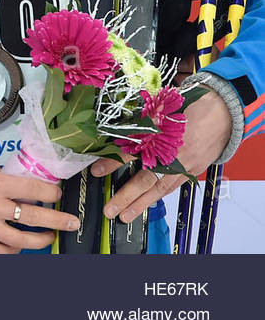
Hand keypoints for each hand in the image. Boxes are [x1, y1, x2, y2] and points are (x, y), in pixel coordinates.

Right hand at [0, 152, 80, 253]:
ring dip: (41, 241)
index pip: (35, 190)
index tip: (56, 193)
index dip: (51, 192)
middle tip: (71, 222)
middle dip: (59, 221)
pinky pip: (2, 252)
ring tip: (49, 237)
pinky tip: (20, 247)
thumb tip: (15, 174)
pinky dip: (15, 252)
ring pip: (22, 241)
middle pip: (35, 218)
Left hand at [93, 90, 232, 223]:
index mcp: (164, 135)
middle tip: (110, 209)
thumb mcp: (161, 107)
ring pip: (160, 187)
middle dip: (127, 196)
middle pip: (147, 178)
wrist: (222, 111)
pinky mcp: (193, 170)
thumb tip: (113, 132)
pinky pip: (173, 185)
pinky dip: (158, 195)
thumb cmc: (189, 105)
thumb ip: (140, 121)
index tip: (96, 171)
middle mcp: (175, 154)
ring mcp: (186, 164)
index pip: (133, 151)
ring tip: (125, 215)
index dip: (113, 161)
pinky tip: (146, 203)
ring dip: (142, 203)